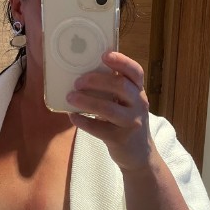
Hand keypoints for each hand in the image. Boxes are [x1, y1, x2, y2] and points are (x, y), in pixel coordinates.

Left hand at [66, 51, 154, 171]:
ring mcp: (131, 122)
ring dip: (87, 101)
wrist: (138, 154)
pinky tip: (72, 116)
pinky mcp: (121, 139)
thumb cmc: (125, 121)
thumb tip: (82, 72)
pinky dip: (83, 122)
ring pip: (109, 109)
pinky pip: (99, 129)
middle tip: (77, 81)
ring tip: (70, 97)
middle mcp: (139, 104)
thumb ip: (113, 89)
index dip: (121, 61)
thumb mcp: (126, 102)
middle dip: (96, 81)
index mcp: (138, 91)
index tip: (104, 54)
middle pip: (120, 86)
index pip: (135, 72)